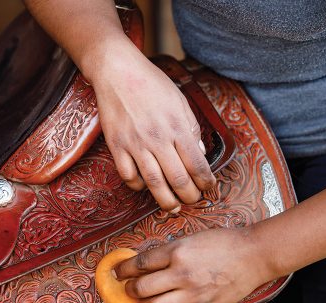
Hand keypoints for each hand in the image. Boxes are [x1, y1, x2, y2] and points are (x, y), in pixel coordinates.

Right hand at [87, 43, 215, 210]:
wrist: (117, 71)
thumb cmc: (151, 84)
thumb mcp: (180, 101)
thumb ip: (191, 129)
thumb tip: (200, 154)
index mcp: (177, 126)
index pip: (197, 163)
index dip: (206, 182)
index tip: (209, 188)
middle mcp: (157, 138)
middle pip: (178, 179)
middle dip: (189, 196)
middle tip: (193, 200)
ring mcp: (135, 144)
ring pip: (154, 183)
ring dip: (166, 200)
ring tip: (174, 207)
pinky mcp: (116, 146)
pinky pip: (128, 176)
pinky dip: (138, 186)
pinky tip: (145, 185)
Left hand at [113, 227, 279, 302]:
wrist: (253, 255)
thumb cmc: (223, 242)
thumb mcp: (191, 238)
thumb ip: (168, 252)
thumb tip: (145, 264)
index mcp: (178, 251)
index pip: (140, 263)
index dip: (124, 269)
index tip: (117, 271)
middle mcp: (182, 273)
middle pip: (142, 288)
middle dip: (130, 289)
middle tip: (128, 287)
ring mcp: (193, 293)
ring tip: (143, 300)